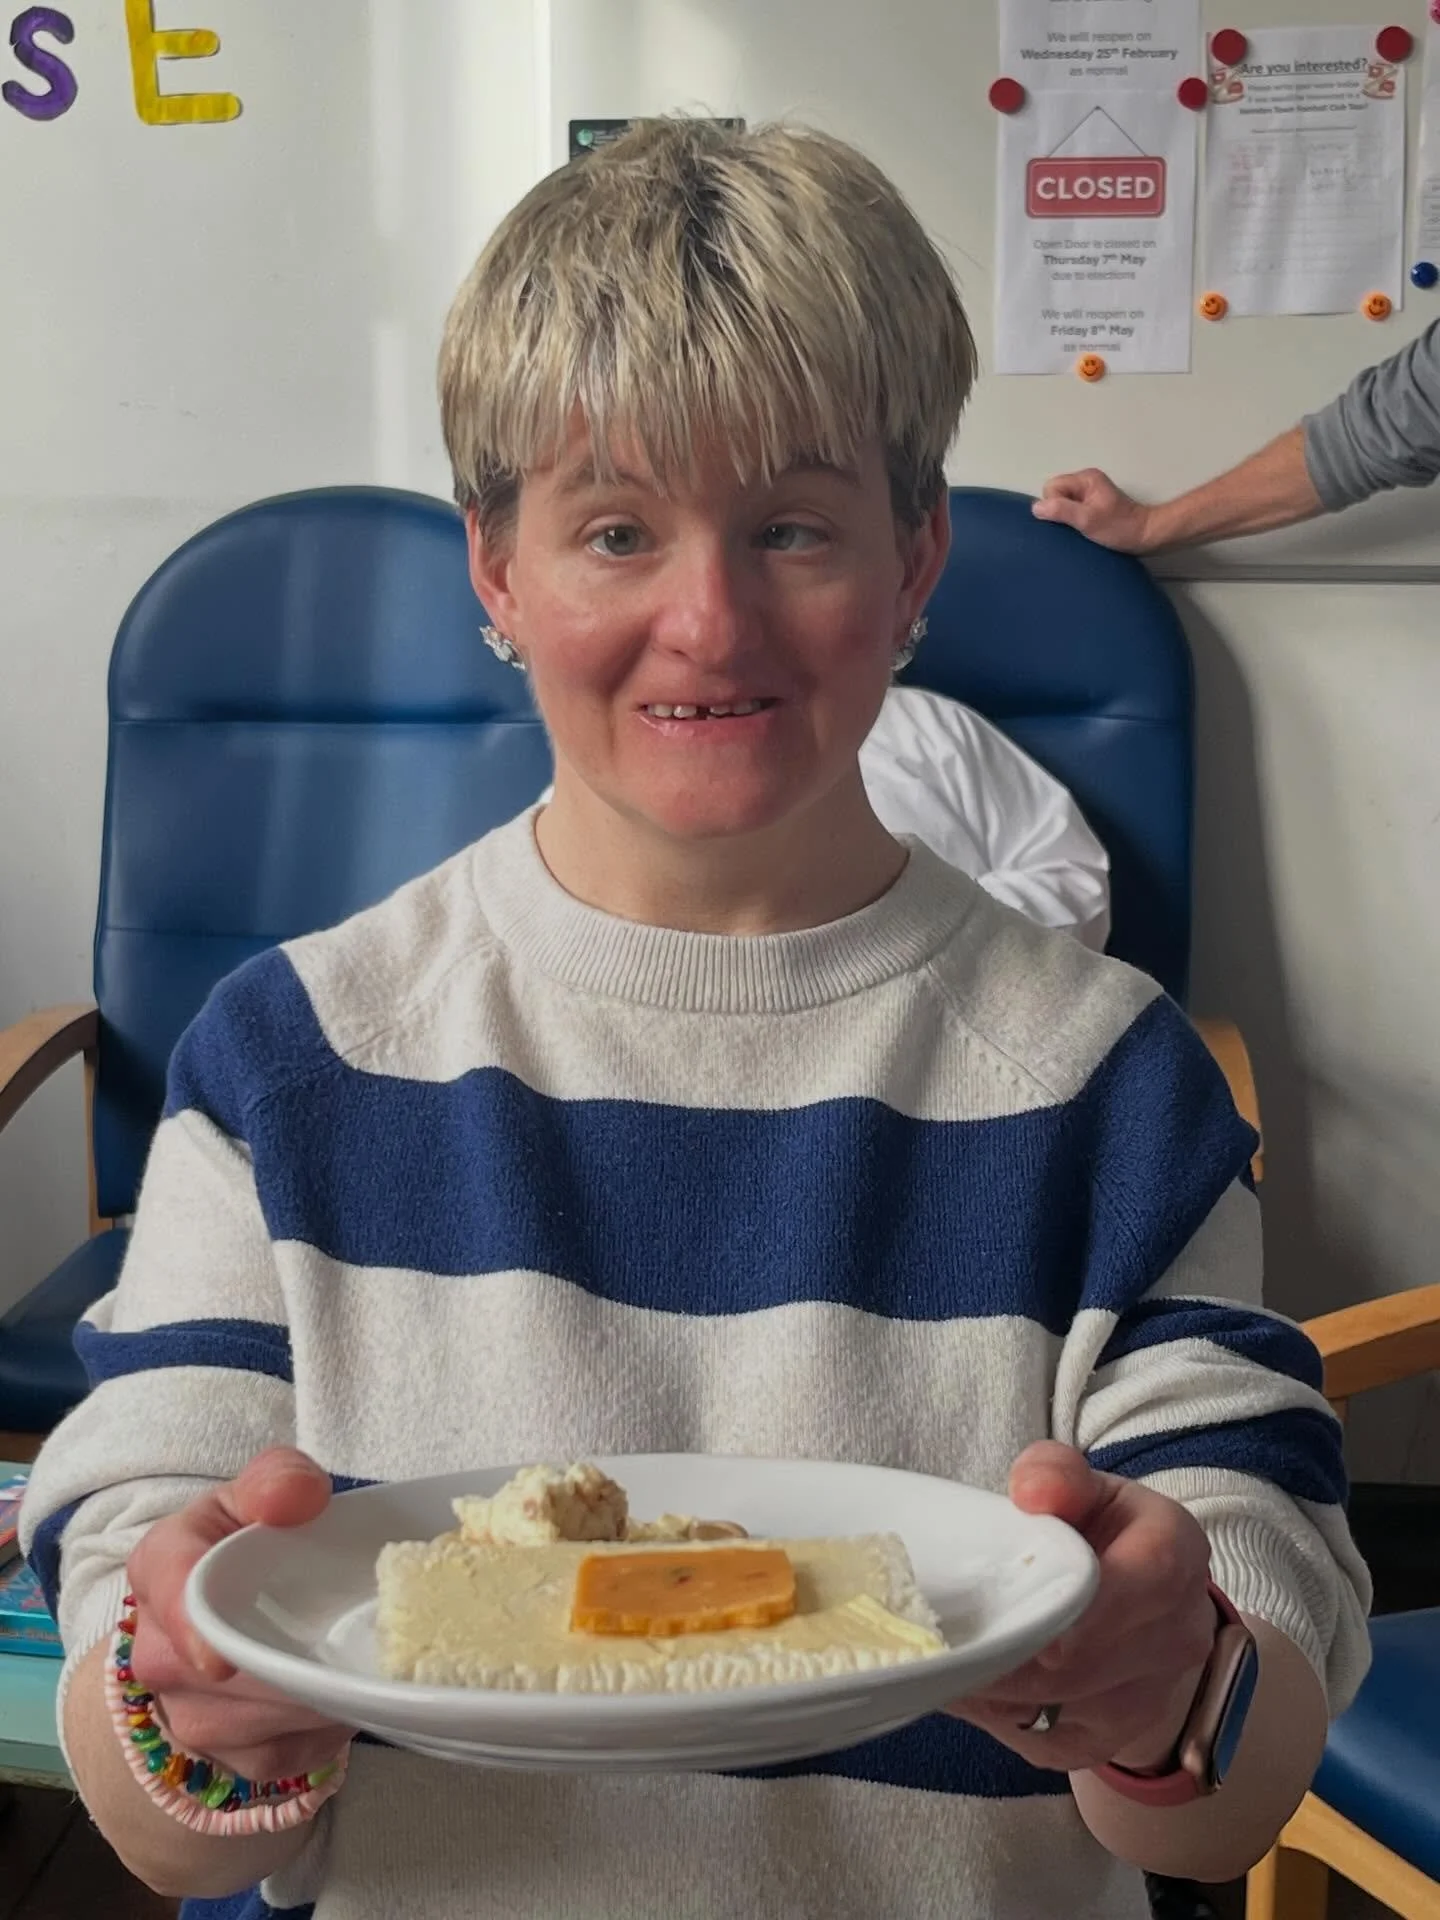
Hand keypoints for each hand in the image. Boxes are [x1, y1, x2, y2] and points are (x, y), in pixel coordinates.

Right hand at [126, 1447, 355, 1782]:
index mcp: (161, 1567)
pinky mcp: (229, 1759)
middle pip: (231, 1675)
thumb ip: (278, 1479)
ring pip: (269, 1718)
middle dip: (300, 1656)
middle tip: (365, 1632)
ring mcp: (188, 1715)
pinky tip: (342, 1690)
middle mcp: (159, 1652)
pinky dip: (329, 1724)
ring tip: (358, 1653)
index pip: (170, 1590)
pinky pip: (291, 1751)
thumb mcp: (260, 1493)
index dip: (192, 1629)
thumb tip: (299, 1498)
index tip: (220, 1661)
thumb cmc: (247, 1542)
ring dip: (323, 1692)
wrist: (219, 1615)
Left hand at [947, 1442, 1216, 1775]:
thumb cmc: (1095, 1530)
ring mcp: (1150, 1698)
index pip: (1145, 1580)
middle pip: (1087, 1660)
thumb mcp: (1077, 1485)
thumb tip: (1031, 1492)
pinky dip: (997, 1717)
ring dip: (994, 1686)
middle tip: (941, 1635)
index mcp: (1176, 1555)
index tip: (1020, 1608)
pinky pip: (1046, 1742)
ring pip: (1060, 1706)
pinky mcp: (1110, 1741)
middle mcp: (1177, 1634)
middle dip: (1011, 1650)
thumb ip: (1056, 1475)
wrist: (1131, 1598)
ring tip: (942, 1655)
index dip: (1081, 1601)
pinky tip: (967, 1683)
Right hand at [1031, 470, 1156, 552]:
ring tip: (1081, 529)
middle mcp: (1085, 482)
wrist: (1145, 536)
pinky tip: (1082, 530)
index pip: (1051, 487)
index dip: (1055, 506)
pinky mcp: (1091, 505)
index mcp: (1085, 478)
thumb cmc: (1119, 528)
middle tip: (1077, 526)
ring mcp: (1088, 493)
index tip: (1071, 520)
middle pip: (1054, 494)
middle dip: (1059, 512)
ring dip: (1066, 519)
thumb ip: (1062, 511)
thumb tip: (1036, 507)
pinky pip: (1070, 510)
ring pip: (1061, 504)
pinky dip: (1072, 521)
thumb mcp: (1088, 520)